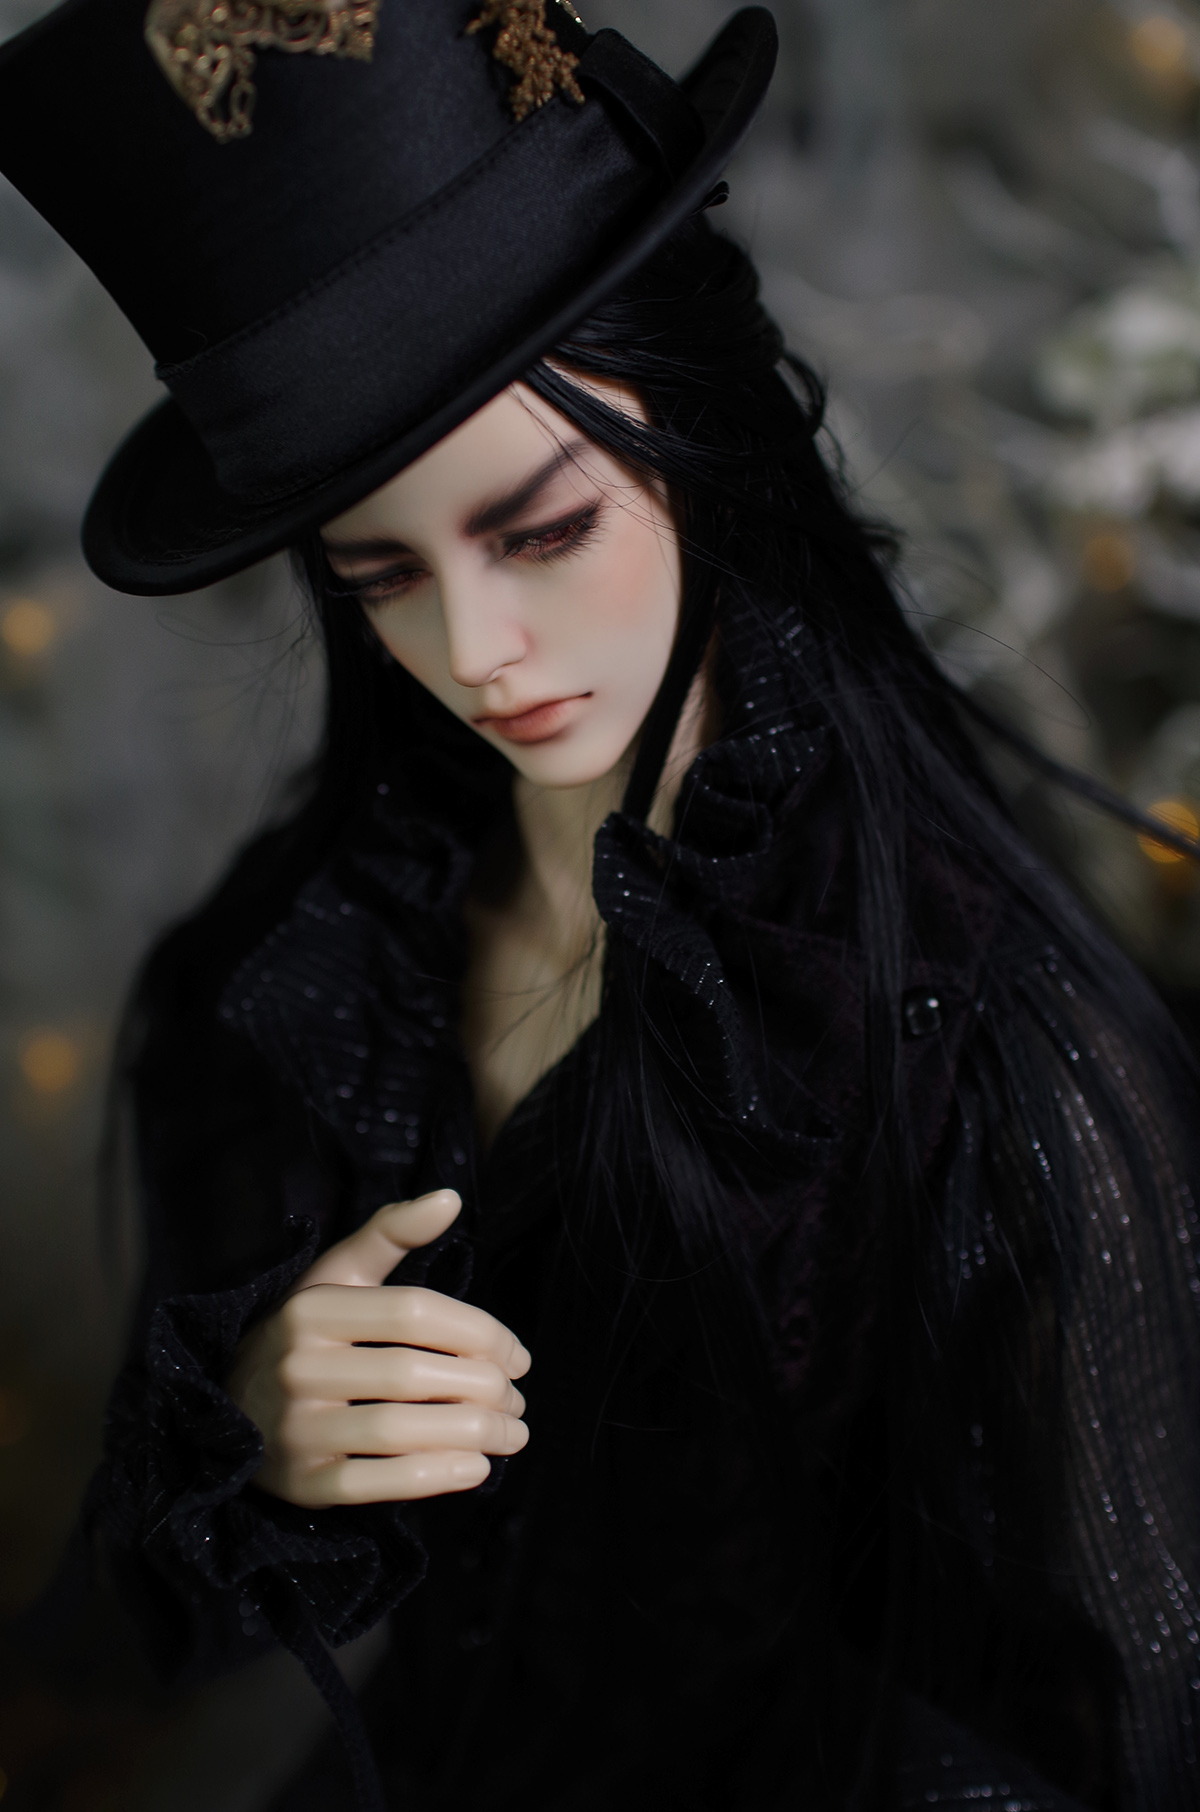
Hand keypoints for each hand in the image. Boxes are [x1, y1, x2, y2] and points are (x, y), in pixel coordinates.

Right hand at [227, 1189, 529, 1507]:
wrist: (230, 1407)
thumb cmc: (306, 1335)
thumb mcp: (335, 1276)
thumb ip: (390, 1234)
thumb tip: (451, 1197)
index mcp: (311, 1309)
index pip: (415, 1312)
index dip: (480, 1332)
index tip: (517, 1356)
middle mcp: (297, 1367)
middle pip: (412, 1375)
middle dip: (484, 1389)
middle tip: (517, 1399)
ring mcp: (295, 1430)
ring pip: (399, 1433)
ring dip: (473, 1435)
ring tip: (511, 1433)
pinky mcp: (302, 1483)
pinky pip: (376, 1485)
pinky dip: (436, 1478)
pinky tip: (476, 1466)